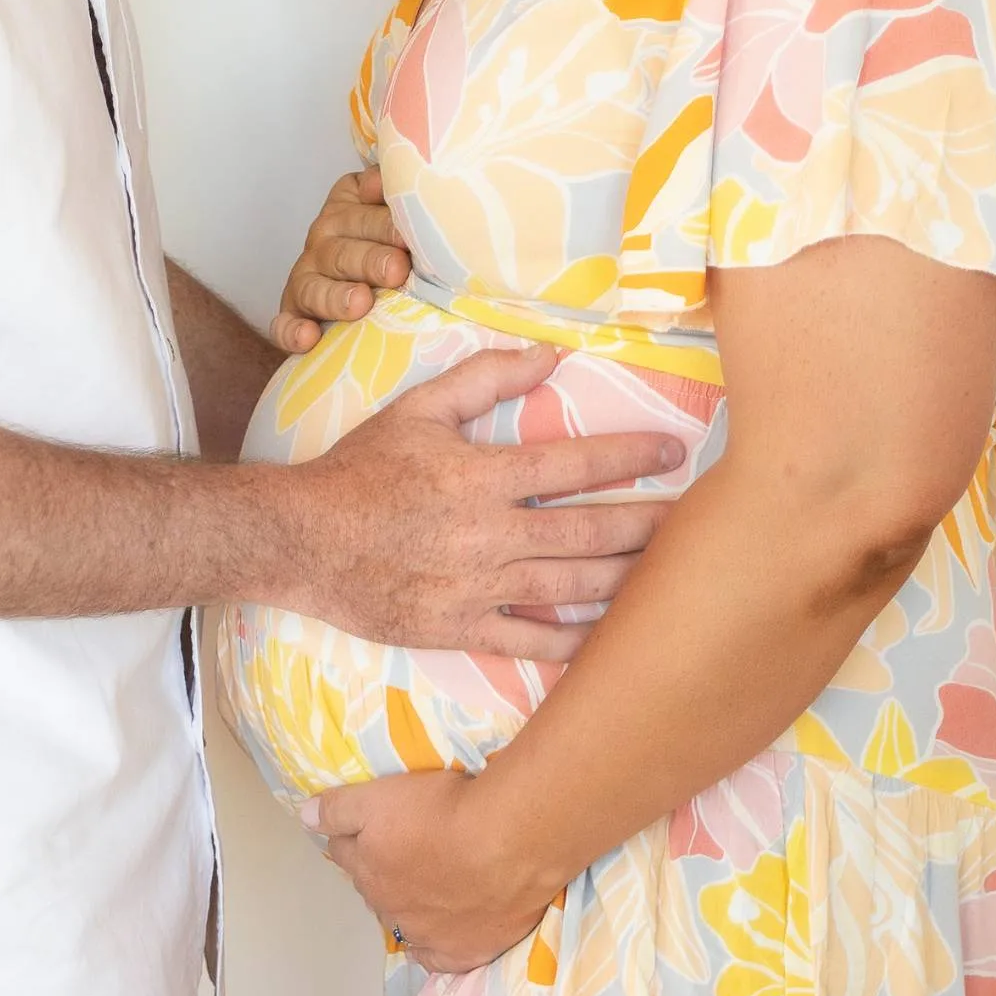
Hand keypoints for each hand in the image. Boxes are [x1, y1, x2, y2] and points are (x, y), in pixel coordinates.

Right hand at [271, 166, 410, 353]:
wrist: (369, 290)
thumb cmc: (393, 245)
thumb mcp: (391, 209)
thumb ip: (391, 194)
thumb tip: (380, 182)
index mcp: (347, 210)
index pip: (361, 212)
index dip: (385, 225)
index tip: (408, 238)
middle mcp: (322, 241)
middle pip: (343, 250)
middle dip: (370, 260)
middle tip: (397, 270)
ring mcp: (305, 279)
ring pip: (314, 286)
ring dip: (336, 296)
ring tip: (361, 303)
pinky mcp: (293, 315)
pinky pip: (285, 324)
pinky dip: (292, 331)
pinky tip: (308, 338)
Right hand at [285, 344, 681, 659]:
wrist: (300, 540)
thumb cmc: (359, 471)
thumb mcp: (417, 408)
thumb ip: (485, 379)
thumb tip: (548, 355)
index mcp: (482, 477)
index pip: (574, 464)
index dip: (630, 455)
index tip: (671, 451)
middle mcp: (489, 535)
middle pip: (590, 531)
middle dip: (649, 523)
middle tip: (695, 517)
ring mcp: (478, 588)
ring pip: (573, 587)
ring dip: (627, 578)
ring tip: (669, 572)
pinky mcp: (461, 629)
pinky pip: (532, 640)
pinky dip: (576, 640)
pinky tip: (611, 633)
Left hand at [303, 768, 554, 974]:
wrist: (508, 843)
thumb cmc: (444, 810)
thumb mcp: (381, 795)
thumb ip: (338, 808)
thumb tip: (304, 817)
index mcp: (368, 869)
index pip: (345, 851)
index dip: (353, 835)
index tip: (368, 825)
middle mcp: (390, 908)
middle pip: (374, 888)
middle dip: (380, 872)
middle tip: (404, 850)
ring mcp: (427, 936)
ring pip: (404, 923)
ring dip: (407, 906)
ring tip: (426, 885)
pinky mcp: (465, 952)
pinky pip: (437, 957)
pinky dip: (432, 946)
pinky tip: (435, 937)